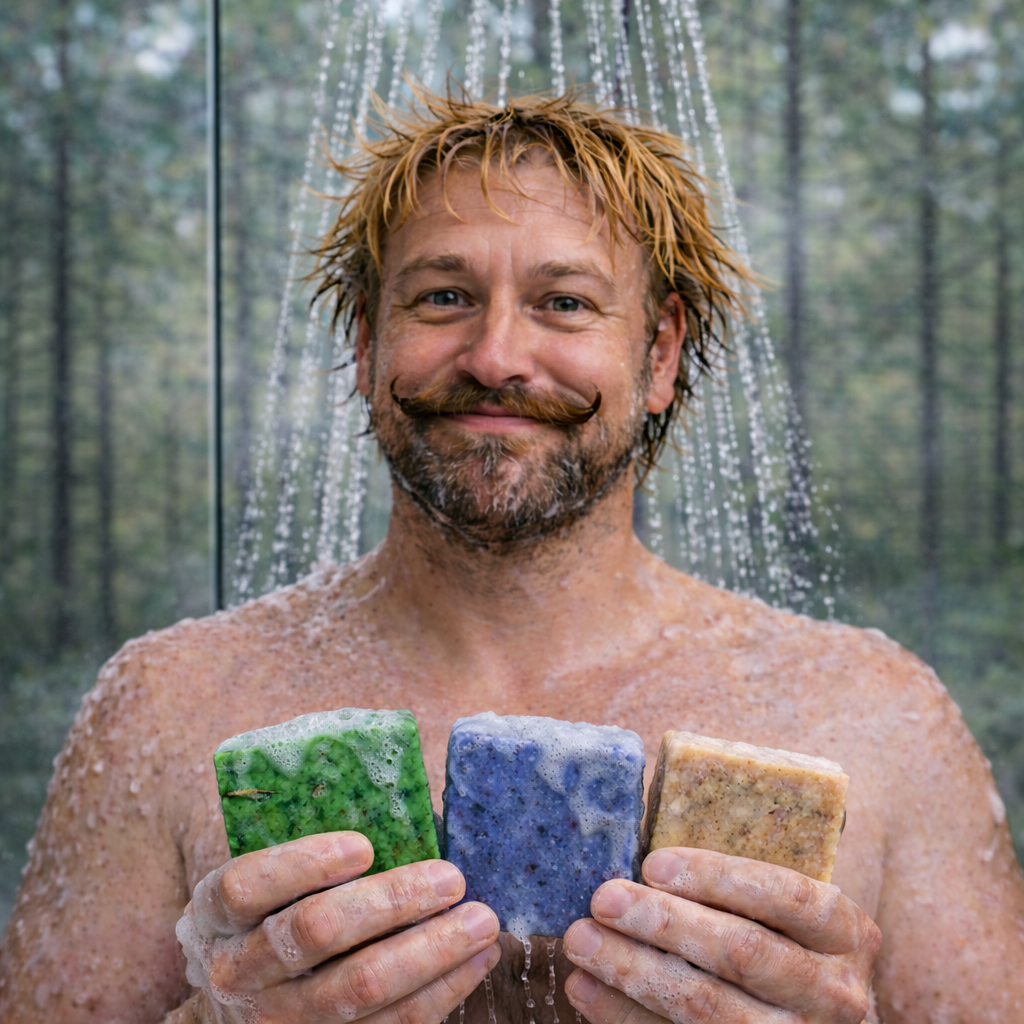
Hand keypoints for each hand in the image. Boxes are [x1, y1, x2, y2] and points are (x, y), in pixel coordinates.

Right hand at [175, 832, 500, 1023]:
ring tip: (482, 919)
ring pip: (357, 990)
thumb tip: (413, 810)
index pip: (245, 886)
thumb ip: (317, 851)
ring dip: (431, 951)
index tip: (364, 845)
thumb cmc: (275, 912)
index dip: (302, 863)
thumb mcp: (269, 878)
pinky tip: (477, 959)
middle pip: (314, 933)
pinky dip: (442, 991)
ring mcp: (277, 1022)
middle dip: (392, 902)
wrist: (247, 999)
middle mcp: (236, 972)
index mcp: (217, 915)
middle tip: (450, 878)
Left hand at [561, 848, 880, 1023]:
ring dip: (632, 970)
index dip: (715, 876)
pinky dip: (624, 1016)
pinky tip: (586, 990)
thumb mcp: (786, 913)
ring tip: (580, 940)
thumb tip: (643, 851)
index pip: (783, 894)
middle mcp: (834, 993)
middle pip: (739, 951)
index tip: (653, 863)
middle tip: (603, 898)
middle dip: (662, 922)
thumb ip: (736, 884)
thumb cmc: (784, 947)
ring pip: (705, 1006)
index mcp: (845, 933)